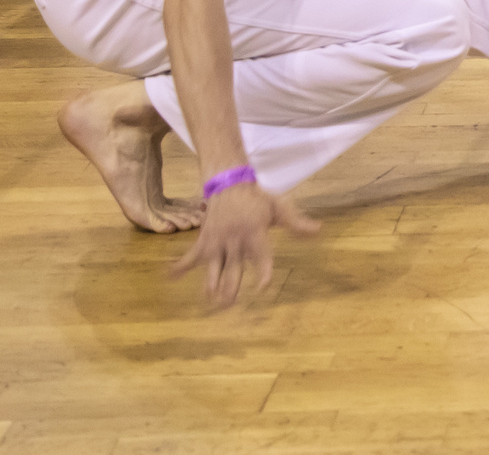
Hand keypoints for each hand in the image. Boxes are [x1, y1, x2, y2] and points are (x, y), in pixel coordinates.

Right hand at [169, 180, 320, 309]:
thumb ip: (296, 223)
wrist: (229, 183)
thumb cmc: (257, 199)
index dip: (263, 271)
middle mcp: (234, 240)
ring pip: (212, 269)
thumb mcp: (279, 207)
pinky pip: (190, 257)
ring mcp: (216, 242)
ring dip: (210, 286)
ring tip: (211, 302)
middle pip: (232, 269)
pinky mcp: (204, 242)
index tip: (264, 287)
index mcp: (254, 232)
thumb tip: (318, 231)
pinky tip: (170, 277)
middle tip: (229, 304)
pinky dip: (179, 266)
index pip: (261, 255)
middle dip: (230, 288)